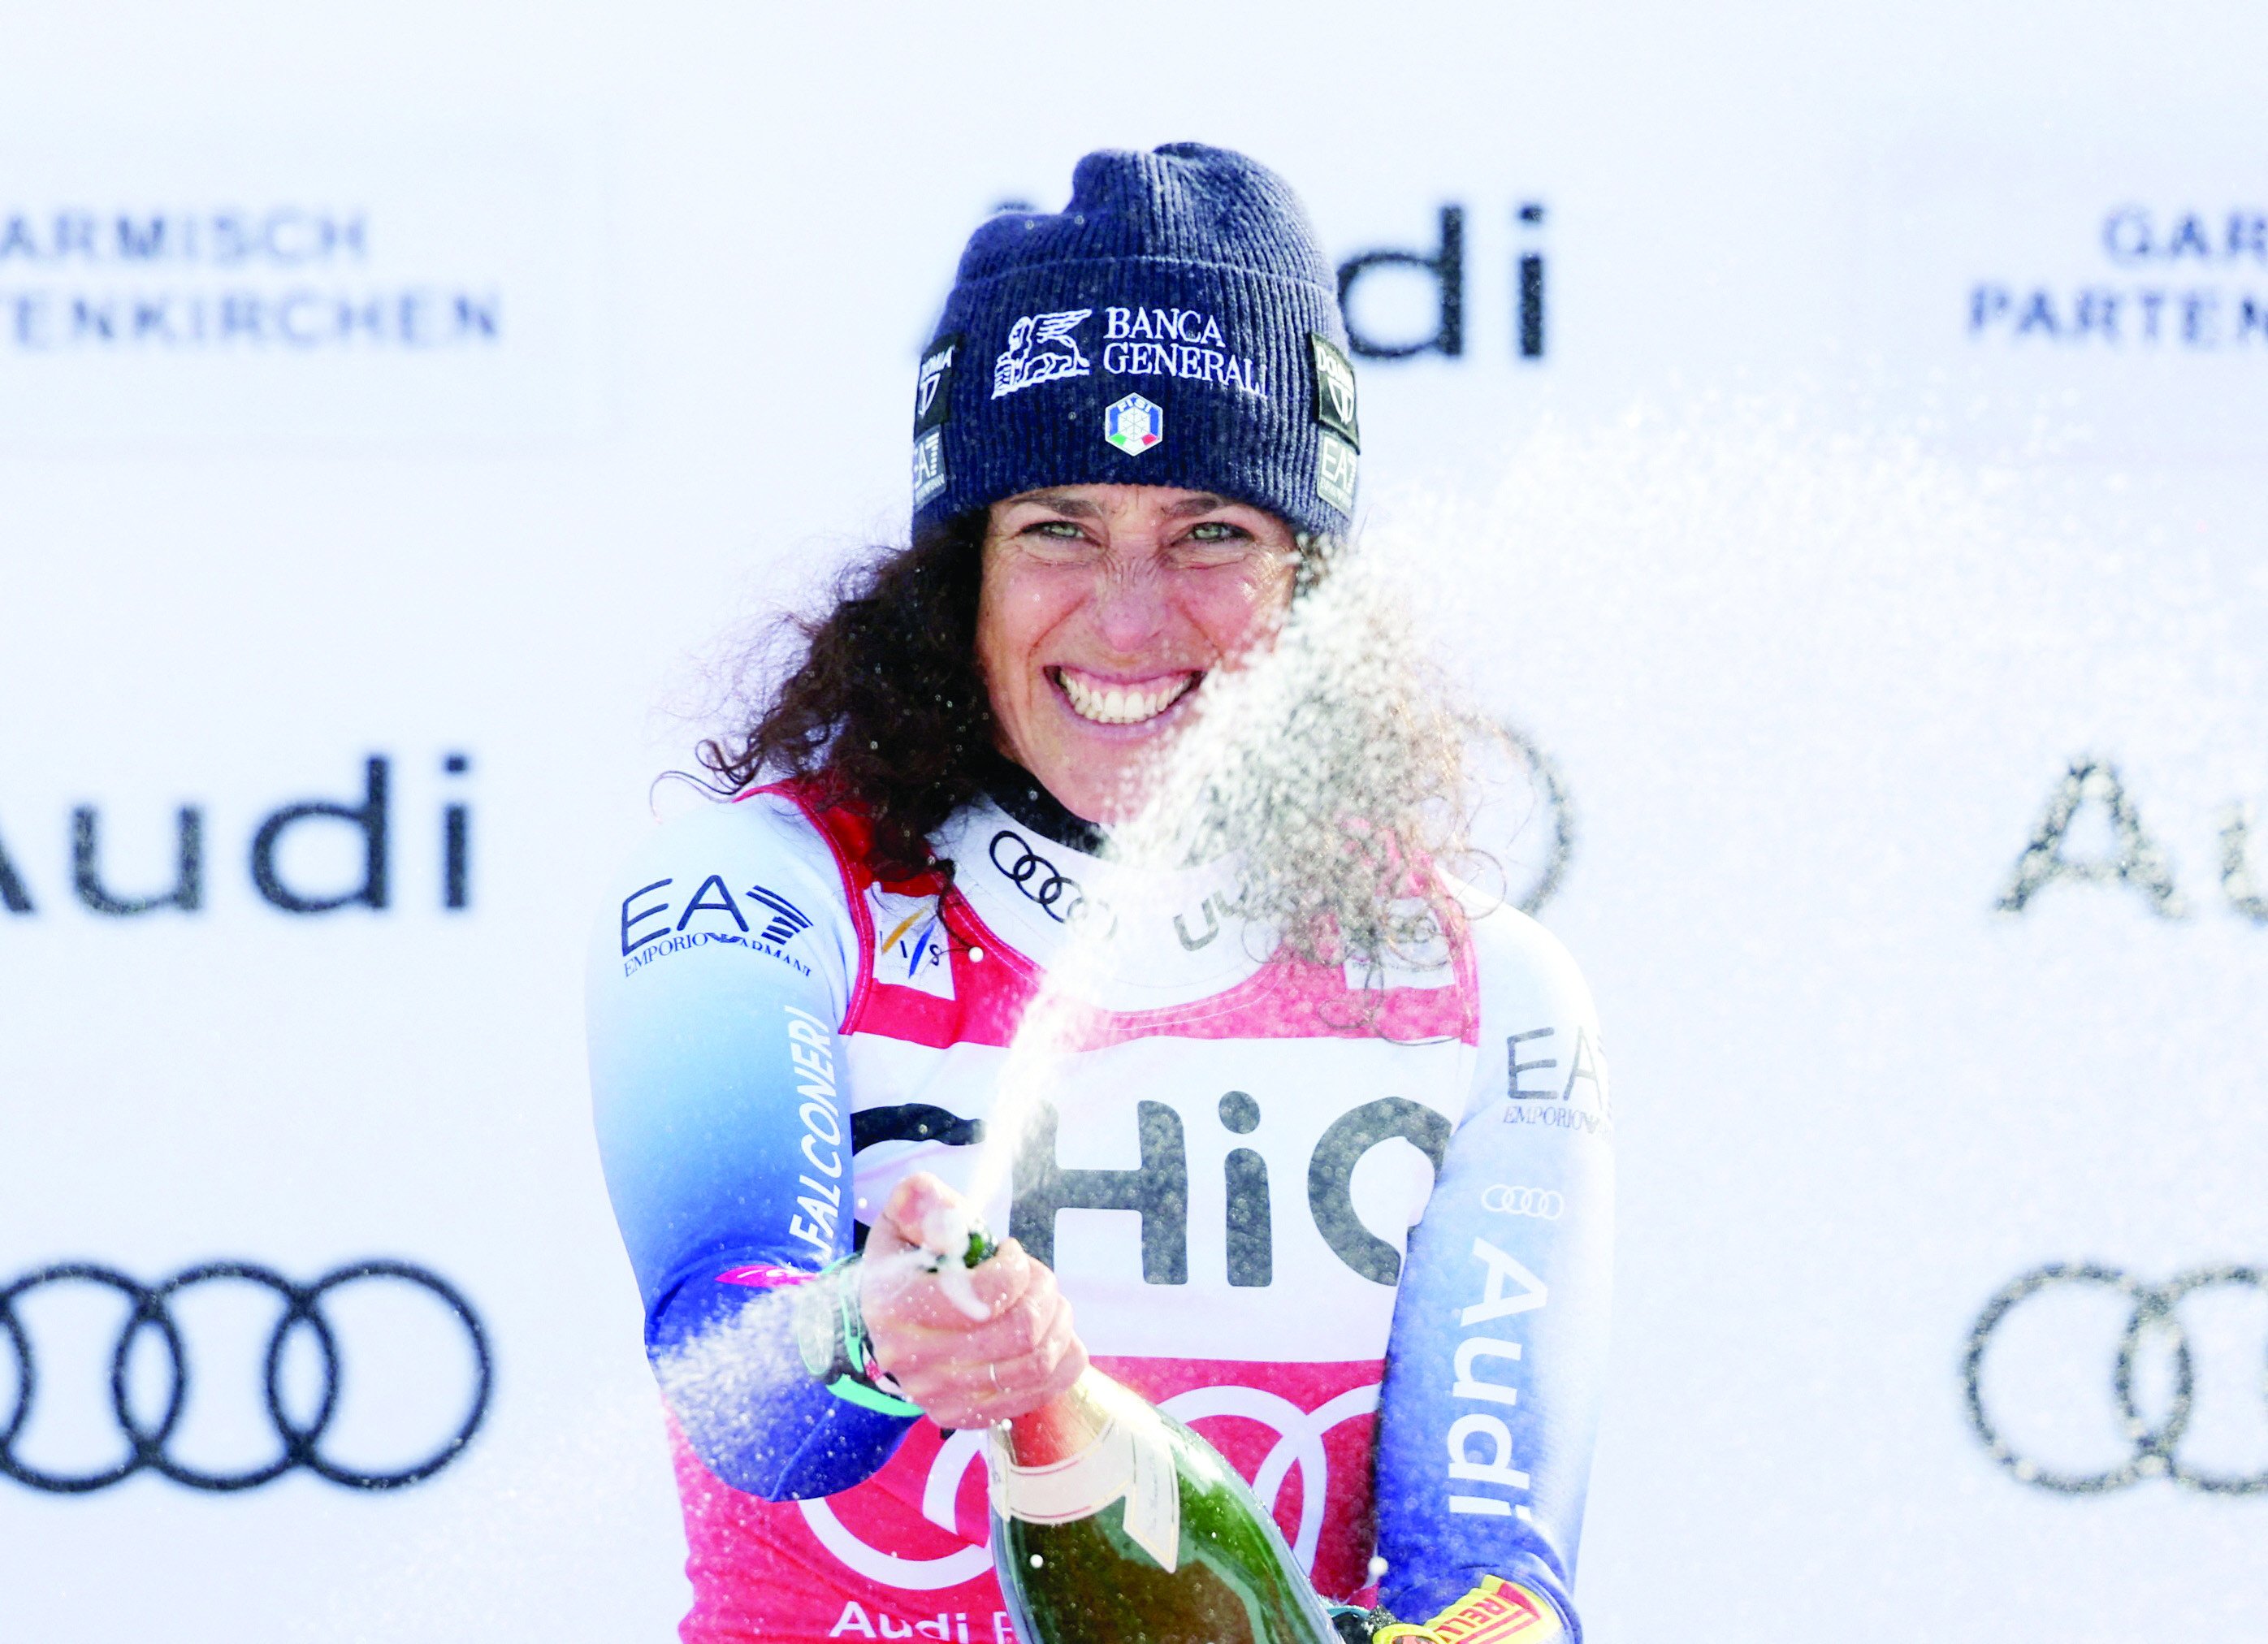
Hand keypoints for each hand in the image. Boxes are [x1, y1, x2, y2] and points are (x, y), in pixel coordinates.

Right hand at [861, 1173, 1087, 1428]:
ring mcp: (937, 1396)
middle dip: (1045, 1293)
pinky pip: (1039, 1394)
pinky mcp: (961, 1417)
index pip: (987, 1295)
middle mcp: (911, 1359)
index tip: (1010, 1252)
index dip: (1017, 1267)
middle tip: (1038, 1277)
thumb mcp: (906, 1219)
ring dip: (1058, 1323)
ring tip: (1048, 1301)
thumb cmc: (912, 1263)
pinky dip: (1064, 1360)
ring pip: (1034, 1363)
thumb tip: (934, 1203)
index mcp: (895, 1305)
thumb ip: (921, 1201)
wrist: (890, 1323)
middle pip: (1020, 1332)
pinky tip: (1056, 1335)